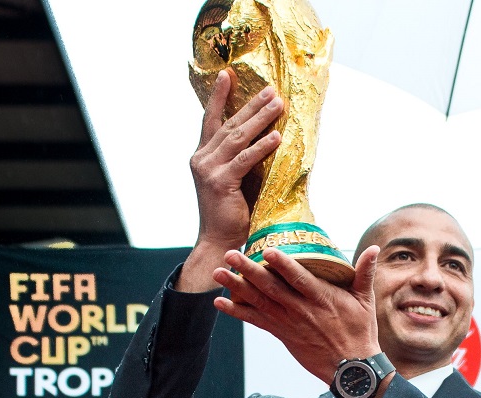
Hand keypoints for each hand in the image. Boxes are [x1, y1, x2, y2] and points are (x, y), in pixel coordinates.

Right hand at [176, 70, 283, 291]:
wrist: (219, 239)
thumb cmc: (230, 210)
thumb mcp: (232, 177)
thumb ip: (240, 157)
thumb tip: (266, 134)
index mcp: (202, 155)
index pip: (211, 120)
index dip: (219, 97)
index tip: (227, 74)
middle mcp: (201, 158)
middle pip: (229, 124)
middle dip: (251, 105)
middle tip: (271, 90)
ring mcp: (209, 170)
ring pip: (237, 137)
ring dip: (260, 119)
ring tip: (278, 105)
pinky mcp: (220, 182)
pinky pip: (245, 160)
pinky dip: (262, 147)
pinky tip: (276, 137)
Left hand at [212, 245, 381, 383]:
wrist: (350, 368)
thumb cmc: (359, 332)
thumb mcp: (365, 300)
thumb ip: (364, 272)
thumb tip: (374, 249)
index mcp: (321, 298)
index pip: (299, 278)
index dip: (283, 264)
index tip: (268, 250)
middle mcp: (300, 309)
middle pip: (270, 287)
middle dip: (248, 270)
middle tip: (231, 254)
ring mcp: (287, 322)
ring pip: (258, 302)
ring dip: (236, 287)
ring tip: (218, 273)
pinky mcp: (280, 333)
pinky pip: (255, 321)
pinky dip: (237, 312)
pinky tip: (220, 303)